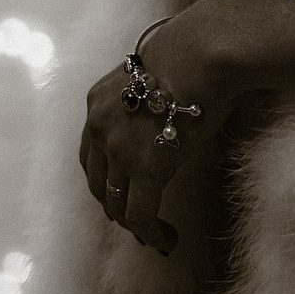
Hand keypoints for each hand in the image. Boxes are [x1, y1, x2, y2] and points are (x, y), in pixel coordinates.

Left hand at [78, 10, 237, 254]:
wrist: (203, 52)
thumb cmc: (193, 54)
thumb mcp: (153, 75)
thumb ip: (148, 97)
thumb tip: (167, 106)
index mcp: (98, 101)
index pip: (91, 152)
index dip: (105, 179)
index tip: (120, 192)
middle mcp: (98, 126)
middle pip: (98, 181)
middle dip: (115, 206)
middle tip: (135, 222)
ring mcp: (118, 150)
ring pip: (116, 203)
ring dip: (134, 225)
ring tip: (155, 236)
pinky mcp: (144, 169)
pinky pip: (140, 215)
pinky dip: (152, 233)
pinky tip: (167, 241)